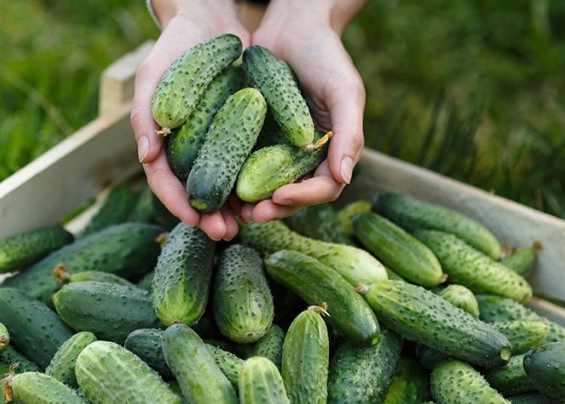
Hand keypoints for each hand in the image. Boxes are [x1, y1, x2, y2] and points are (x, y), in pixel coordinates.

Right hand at [131, 0, 249, 239]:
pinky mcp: (240, 134)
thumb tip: (147, 158)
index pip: (164, 181)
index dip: (177, 203)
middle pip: (195, 191)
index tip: (194, 220)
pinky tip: (267, 197)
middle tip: (225, 233)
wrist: (211, 21)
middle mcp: (187, 150)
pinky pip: (245, 164)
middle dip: (209, 216)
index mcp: (161, 143)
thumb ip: (145, 114)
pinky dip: (253, 182)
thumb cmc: (175, 47)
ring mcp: (214, 144)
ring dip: (233, 208)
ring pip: (223, 185)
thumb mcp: (153, 75)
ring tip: (247, 225)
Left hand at [240, 0, 366, 223]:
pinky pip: (242, 164)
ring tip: (233, 211)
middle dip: (273, 208)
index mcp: (330, 152)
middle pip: (292, 195)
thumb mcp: (344, 91)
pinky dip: (231, 178)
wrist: (291, 27)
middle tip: (252, 215)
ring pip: (265, 187)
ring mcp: (276, 150)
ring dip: (250, 203)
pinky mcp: (251, 139)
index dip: (304, 197)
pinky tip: (216, 185)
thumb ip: (349, 134)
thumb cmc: (325, 55)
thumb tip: (345, 178)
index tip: (281, 196)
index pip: (323, 187)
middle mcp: (304, 158)